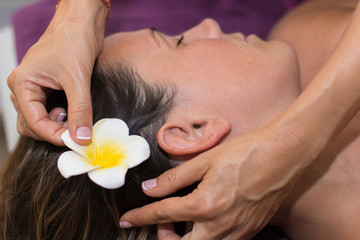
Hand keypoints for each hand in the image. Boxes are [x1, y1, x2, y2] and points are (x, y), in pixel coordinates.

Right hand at [7, 1, 105, 145]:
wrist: (83, 22)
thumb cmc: (74, 40)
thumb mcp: (78, 80)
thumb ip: (80, 111)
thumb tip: (82, 137)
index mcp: (22, 84)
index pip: (32, 122)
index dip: (53, 135)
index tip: (75, 141)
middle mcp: (24, 87)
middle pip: (32, 124)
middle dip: (54, 132)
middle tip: (77, 133)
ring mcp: (35, 88)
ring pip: (40, 119)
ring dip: (58, 125)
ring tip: (77, 120)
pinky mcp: (48, 87)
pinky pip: (50, 110)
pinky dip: (62, 117)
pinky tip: (76, 113)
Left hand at [120, 126, 302, 239]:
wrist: (282, 156)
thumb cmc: (245, 153)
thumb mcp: (205, 160)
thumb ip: (174, 178)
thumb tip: (150, 189)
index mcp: (205, 205)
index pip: (162, 214)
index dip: (141, 216)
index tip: (127, 219)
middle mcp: (220, 226)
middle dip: (164, 236)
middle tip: (162, 219)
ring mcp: (237, 232)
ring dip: (186, 239)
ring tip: (183, 218)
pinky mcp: (249, 232)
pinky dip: (206, 236)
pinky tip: (205, 218)